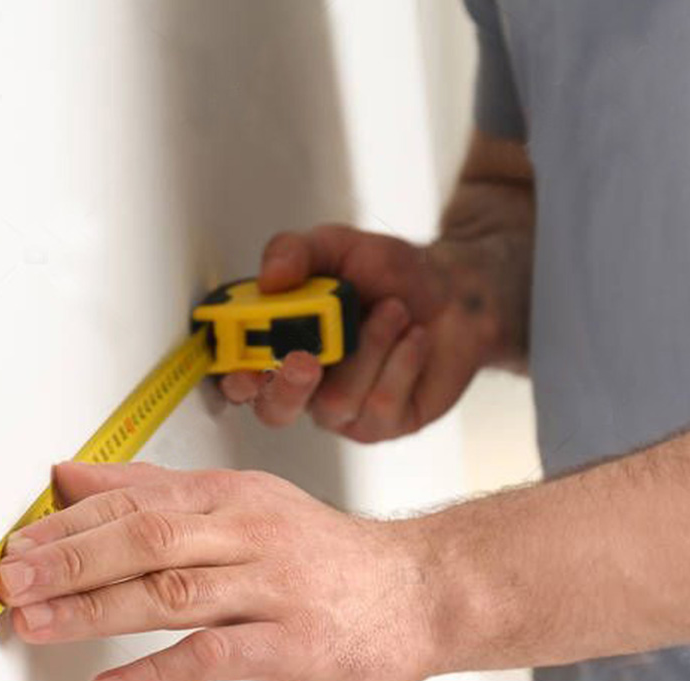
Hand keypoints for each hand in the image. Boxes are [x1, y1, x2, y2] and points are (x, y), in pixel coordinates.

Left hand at [0, 462, 438, 680]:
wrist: (416, 589)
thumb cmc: (319, 552)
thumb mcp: (240, 503)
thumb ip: (154, 490)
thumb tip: (74, 477)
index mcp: (229, 497)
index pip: (135, 502)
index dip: (70, 525)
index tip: (18, 547)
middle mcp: (246, 533)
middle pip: (146, 538)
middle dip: (71, 559)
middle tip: (11, 581)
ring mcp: (271, 587)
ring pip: (172, 591)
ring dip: (97, 609)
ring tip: (37, 625)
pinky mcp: (291, 642)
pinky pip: (216, 654)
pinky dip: (157, 671)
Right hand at [221, 224, 499, 441]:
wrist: (457, 292)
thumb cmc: (389, 274)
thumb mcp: (338, 246)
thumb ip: (296, 252)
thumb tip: (269, 277)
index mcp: (278, 345)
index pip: (238, 376)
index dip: (232, 379)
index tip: (241, 368)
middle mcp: (304, 385)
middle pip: (274, 410)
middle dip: (286, 387)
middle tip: (308, 359)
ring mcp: (343, 410)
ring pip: (336, 401)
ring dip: (369, 349)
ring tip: (395, 311)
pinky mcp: (383, 424)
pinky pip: (381, 404)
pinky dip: (402, 362)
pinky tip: (416, 338)